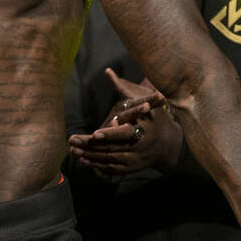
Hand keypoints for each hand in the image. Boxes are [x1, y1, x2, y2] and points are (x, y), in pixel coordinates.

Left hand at [67, 70, 182, 179]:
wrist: (169, 144)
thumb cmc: (154, 117)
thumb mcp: (143, 99)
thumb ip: (123, 88)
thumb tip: (108, 71)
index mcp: (143, 130)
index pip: (124, 133)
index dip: (110, 134)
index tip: (95, 133)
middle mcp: (138, 148)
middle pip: (111, 147)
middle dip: (90, 146)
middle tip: (72, 141)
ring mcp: (134, 160)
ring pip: (109, 159)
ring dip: (89, 156)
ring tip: (72, 150)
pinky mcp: (130, 168)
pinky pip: (111, 169)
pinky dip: (97, 166)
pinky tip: (83, 161)